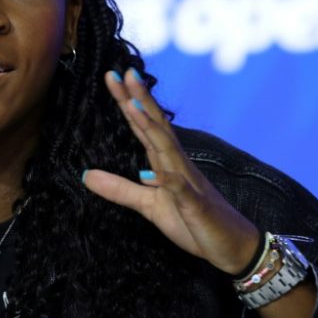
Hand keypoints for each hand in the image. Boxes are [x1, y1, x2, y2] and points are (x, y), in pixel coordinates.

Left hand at [82, 68, 260, 274]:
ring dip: (151, 128)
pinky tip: (153, 173)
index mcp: (164, 163)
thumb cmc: (193, 221)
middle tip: (123, 73)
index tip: (112, 77)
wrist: (231, 245)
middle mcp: (176, 165)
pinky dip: (168, 181)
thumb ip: (120, 189)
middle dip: (140, 100)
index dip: (128, 102)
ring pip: (168, 150)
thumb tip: (86, 175)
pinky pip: (181, 191)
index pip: (143, 126)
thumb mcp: (148, 207)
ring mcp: (188, 183)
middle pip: (156, 127)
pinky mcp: (196, 206)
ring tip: (133, 106)